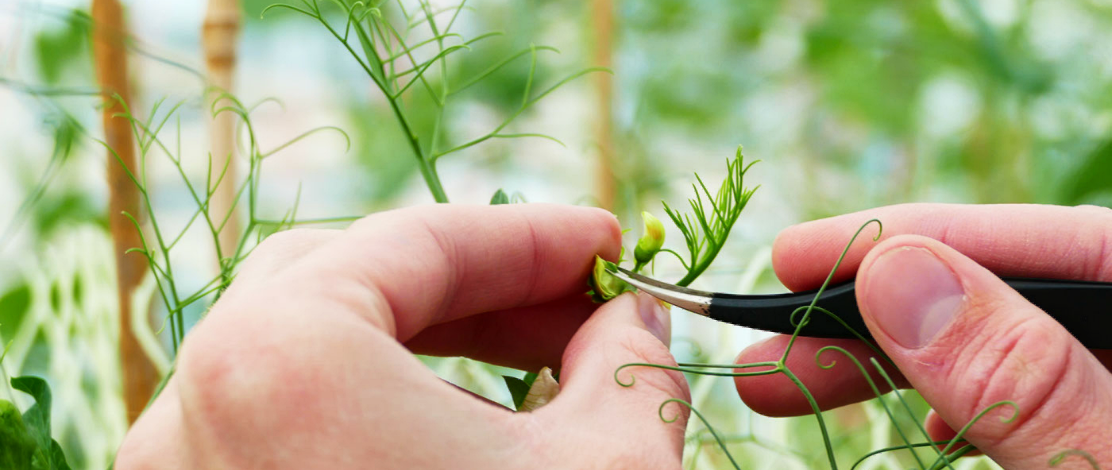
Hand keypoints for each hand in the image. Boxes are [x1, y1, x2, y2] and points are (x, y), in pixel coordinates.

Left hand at [117, 204, 687, 468]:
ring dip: (431, 347)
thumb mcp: (609, 465)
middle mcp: (197, 403)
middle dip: (482, 289)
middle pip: (352, 283)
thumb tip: (633, 322)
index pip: (420, 242)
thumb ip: (629, 367)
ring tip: (538, 370)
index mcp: (279, 357)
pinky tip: (465, 431)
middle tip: (584, 308)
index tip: (611, 244)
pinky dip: (377, 409)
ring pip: (314, 356)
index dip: (536, 235)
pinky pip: (287, 426)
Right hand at [736, 204, 1111, 467]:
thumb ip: (1037, 387)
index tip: (803, 254)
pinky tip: (920, 428)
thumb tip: (899, 274)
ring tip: (801, 382)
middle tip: (769, 340)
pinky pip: (1041, 414)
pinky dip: (966, 417)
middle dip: (892, 316)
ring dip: (905, 368)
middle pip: (1034, 303)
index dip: (935, 239)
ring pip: (1025, 359)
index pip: (1078, 249)